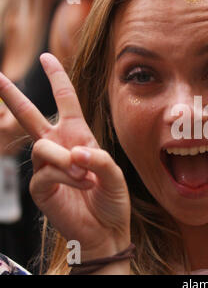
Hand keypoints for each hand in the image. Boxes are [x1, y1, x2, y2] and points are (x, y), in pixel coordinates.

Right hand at [0, 53, 130, 261]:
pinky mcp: (40, 186)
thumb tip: (73, 152)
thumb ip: (97, 158)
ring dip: (65, 160)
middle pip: (30, 114)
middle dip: (12, 95)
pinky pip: (46, 172)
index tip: (46, 57)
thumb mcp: (114, 173)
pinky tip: (82, 185)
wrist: (106, 229)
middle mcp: (59, 146)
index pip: (66, 101)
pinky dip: (67, 178)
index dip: (57, 78)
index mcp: (78, 135)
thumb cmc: (112, 199)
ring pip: (42, 147)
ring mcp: (47, 166)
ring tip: (85, 176)